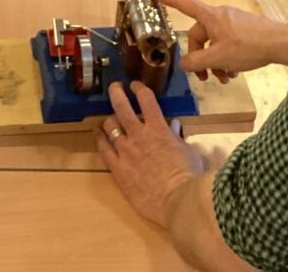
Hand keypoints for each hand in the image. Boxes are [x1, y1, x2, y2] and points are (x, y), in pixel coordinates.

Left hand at [97, 82, 202, 227]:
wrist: (178, 202)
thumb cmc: (188, 176)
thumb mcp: (188, 151)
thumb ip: (178, 136)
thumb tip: (174, 126)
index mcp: (158, 128)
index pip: (145, 98)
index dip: (138, 88)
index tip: (135, 85)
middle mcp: (138, 134)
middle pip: (121, 105)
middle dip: (116, 92)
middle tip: (115, 87)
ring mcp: (126, 151)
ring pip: (110, 125)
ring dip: (109, 119)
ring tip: (109, 119)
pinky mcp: (118, 169)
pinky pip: (103, 149)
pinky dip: (100, 139)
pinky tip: (98, 136)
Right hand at [153, 0, 283, 80]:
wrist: (280, 43)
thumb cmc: (248, 46)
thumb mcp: (219, 58)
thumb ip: (197, 62)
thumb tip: (184, 64)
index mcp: (209, 16)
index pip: (181, 2)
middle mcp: (219, 15)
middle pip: (200, 35)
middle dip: (200, 57)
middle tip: (205, 78)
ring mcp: (233, 21)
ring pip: (215, 42)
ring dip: (216, 61)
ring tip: (225, 78)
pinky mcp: (245, 29)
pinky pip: (228, 42)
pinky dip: (227, 57)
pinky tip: (235, 72)